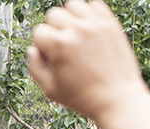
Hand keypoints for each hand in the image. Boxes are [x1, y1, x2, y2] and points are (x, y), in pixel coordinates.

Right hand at [28, 0, 145, 121]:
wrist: (117, 98)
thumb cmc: (83, 97)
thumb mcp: (50, 89)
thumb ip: (35, 67)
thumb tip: (32, 50)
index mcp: (59, 45)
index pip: (38, 31)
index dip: (40, 46)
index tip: (49, 57)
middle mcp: (77, 30)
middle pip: (53, 14)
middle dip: (52, 29)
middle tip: (61, 46)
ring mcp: (96, 25)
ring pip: (73, 5)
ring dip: (69, 17)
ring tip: (73, 33)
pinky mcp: (111, 24)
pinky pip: (95, 4)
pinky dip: (88, 12)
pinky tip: (88, 28)